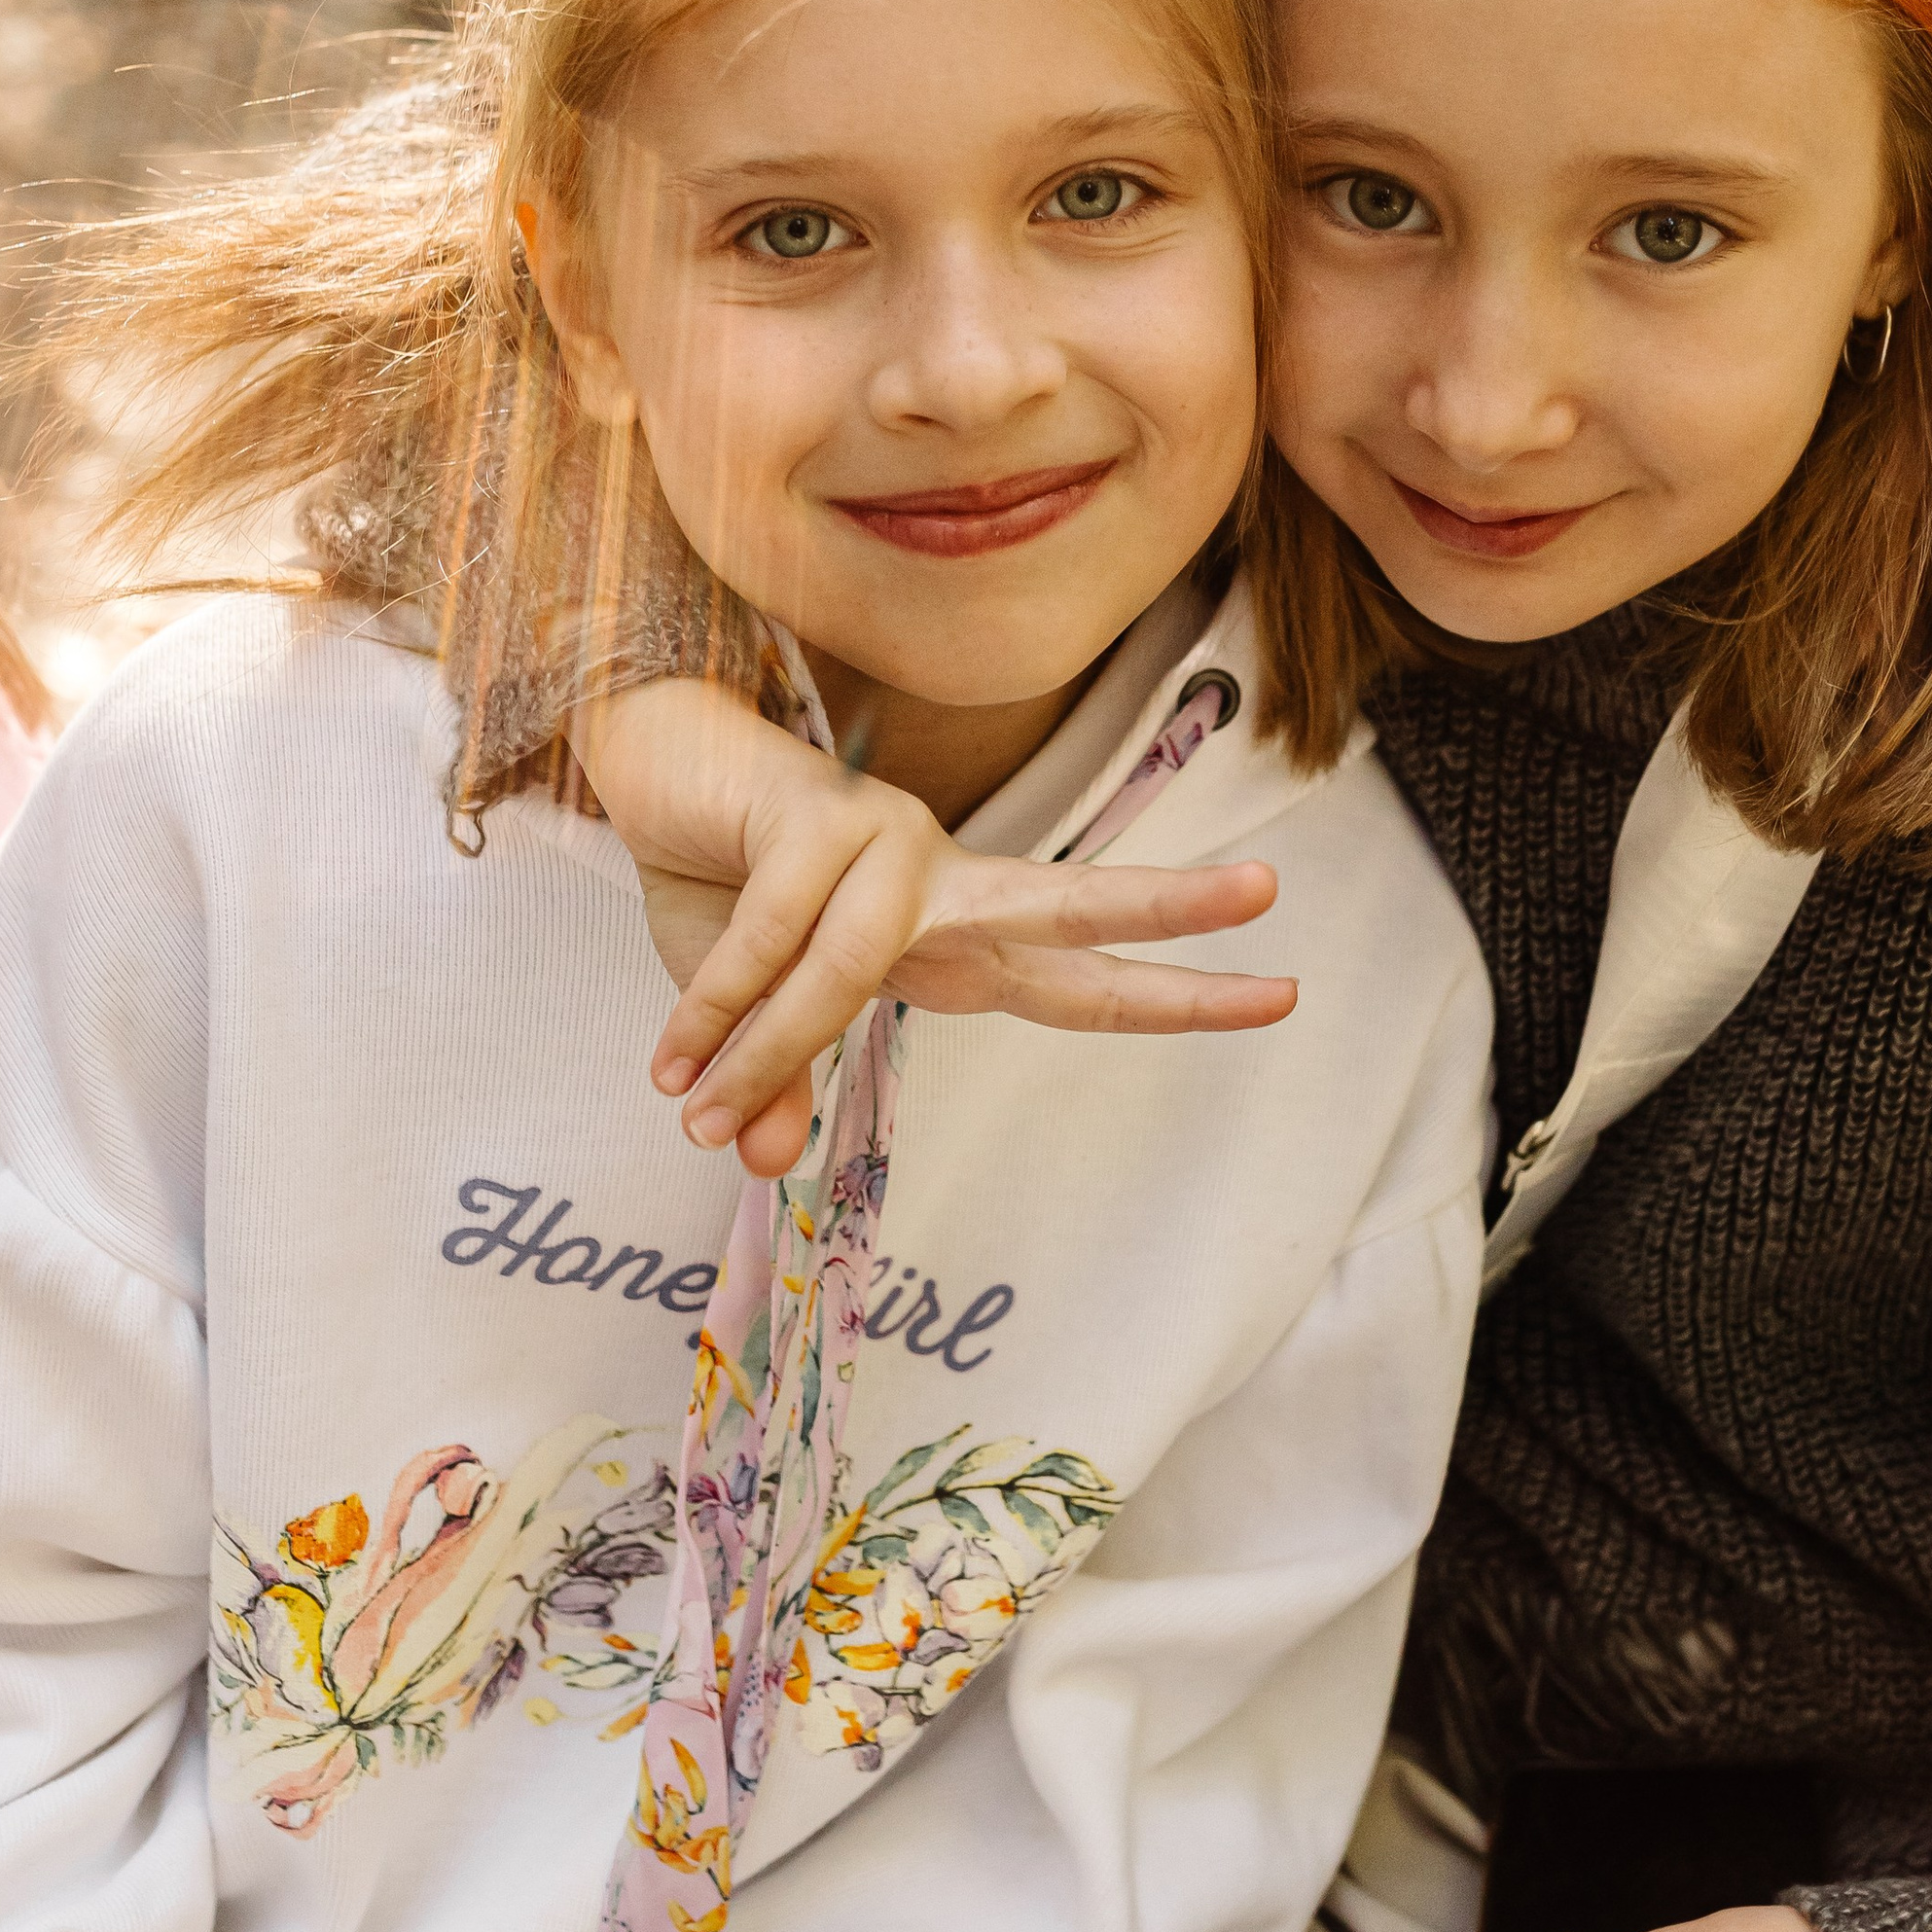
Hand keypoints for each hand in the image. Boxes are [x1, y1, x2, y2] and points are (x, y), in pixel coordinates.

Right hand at [575, 681, 1294, 1176]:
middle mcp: (942, 880)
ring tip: (684, 1113)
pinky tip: (670, 1056)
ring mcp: (886, 837)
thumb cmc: (719, 889)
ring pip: (852, 966)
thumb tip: (754, 1158)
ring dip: (762, 1049)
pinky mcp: (816, 813)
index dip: (1173, 997)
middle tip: (1270, 890)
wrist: (651, 772)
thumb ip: (772, 1088)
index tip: (1280, 993)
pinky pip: (768, 940)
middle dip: (1168, 908)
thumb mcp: (746, 1026)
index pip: (1080, 979)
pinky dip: (713, 1004)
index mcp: (954, 939)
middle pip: (1070, 902)